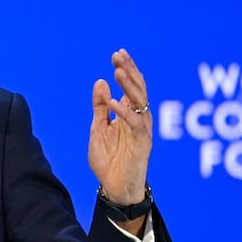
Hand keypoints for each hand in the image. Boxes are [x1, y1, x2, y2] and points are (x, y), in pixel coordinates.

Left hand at [88, 49, 151, 207]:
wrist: (114, 187)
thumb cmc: (109, 160)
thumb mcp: (98, 128)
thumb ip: (100, 107)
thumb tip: (101, 82)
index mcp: (129, 114)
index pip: (131, 86)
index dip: (126, 69)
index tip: (117, 54)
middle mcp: (139, 119)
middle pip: (138, 89)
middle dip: (129, 71)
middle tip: (118, 56)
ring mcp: (142, 130)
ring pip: (141, 102)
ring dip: (129, 86)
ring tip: (117, 72)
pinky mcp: (143, 144)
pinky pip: (136, 124)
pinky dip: (125, 112)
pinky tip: (114, 102)